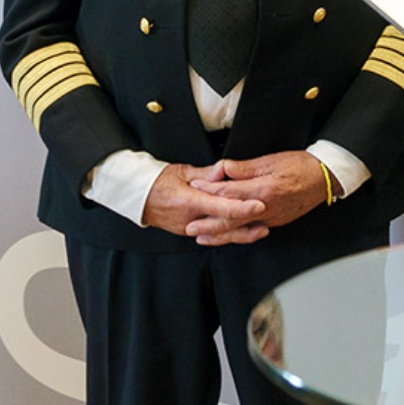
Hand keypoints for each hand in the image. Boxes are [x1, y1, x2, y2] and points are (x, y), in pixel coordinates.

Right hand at [142, 162, 268, 244]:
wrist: (136, 196)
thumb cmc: (157, 181)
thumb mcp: (182, 171)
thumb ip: (206, 174)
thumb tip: (224, 170)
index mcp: (189, 202)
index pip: (222, 207)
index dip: (243, 207)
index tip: (260, 205)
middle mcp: (189, 219)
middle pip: (223, 227)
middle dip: (247, 228)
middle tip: (267, 223)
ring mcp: (187, 228)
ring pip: (218, 235)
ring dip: (240, 234)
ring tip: (259, 230)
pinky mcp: (186, 232)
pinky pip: (210, 235)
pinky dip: (226, 233)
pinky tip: (240, 231)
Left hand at [191, 150, 329, 234]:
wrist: (324, 178)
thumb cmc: (301, 166)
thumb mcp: (271, 160)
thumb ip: (244, 168)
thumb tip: (223, 169)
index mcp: (263, 189)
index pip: (230, 192)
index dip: (209, 190)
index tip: (195, 188)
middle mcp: (266, 208)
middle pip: (232, 219)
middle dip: (209, 224)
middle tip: (190, 227)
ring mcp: (272, 218)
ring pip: (241, 230)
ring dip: (220, 235)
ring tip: (202, 238)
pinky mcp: (276, 222)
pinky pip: (253, 231)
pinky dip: (237, 235)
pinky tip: (228, 236)